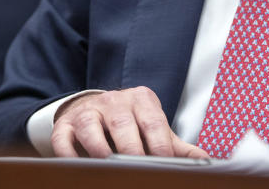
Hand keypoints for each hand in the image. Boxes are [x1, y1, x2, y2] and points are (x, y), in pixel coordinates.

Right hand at [50, 86, 208, 158]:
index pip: (153, 122)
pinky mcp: (65, 124)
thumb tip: (204, 160)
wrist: (94, 109)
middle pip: (123, 123)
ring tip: (108, 164)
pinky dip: (69, 153)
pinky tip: (79, 165)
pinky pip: (64, 137)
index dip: (159, 145)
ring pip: (91, 126)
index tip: (164, 163)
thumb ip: (177, 145)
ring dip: (99, 148)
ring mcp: (89, 111)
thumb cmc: (130, 123)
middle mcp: (114, 101)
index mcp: (142, 100)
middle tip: (138, 168)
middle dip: (131, 148)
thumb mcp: (154, 128)